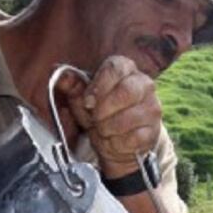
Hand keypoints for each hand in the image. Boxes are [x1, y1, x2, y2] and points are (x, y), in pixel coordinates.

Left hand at [54, 56, 162, 178]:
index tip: (88, 101)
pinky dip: (117, 143)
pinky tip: (116, 140)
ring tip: (104, 130)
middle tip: (95, 119)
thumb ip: (72, 86)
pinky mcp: (153, 131)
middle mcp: (144, 85)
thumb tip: (60, 74)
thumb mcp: (83, 100)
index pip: (116, 67)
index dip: (99, 85)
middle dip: (104, 110)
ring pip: (129, 118)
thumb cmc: (101, 116)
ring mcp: (152, 108)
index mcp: (127, 70)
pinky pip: (133, 138)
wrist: (116, 144)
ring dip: (108, 129)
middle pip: (127, 91)